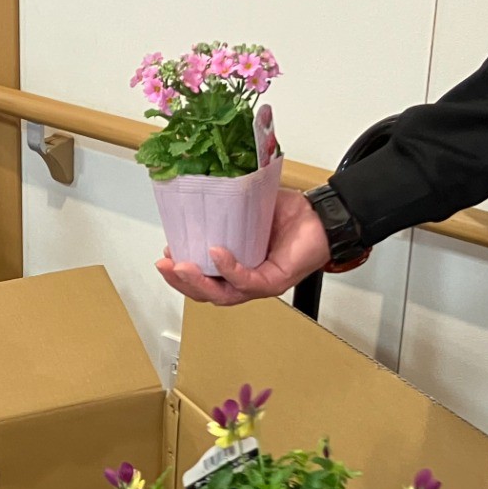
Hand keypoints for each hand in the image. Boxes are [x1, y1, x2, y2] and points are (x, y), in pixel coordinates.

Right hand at [157, 188, 332, 304]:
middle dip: (180, 282)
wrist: (322, 217)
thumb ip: (225, 211)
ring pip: (222, 294)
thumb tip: (198, 194)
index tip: (165, 255)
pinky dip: (230, 269)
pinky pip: (247, 281)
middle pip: (206, 293)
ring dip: (198, 283)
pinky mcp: (274, 282)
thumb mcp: (249, 210)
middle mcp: (244, 280)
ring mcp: (258, 284)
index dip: (180, 273)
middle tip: (165, 265)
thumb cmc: (291, 216)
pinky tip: (217, 254)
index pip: (202, 278)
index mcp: (234, 267)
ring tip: (181, 267)